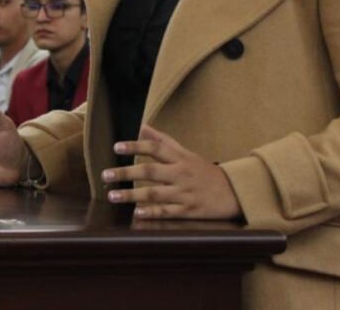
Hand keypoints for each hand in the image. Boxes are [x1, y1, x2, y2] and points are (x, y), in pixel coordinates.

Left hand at [100, 124, 241, 219]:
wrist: (234, 192)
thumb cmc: (205, 172)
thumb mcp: (187, 153)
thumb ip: (164, 141)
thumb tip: (143, 126)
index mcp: (181, 158)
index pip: (155, 148)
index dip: (135, 146)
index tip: (116, 147)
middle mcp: (182, 174)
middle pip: (150, 171)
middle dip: (126, 173)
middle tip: (105, 174)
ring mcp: (185, 193)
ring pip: (154, 193)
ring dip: (132, 195)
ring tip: (113, 196)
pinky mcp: (190, 211)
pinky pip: (168, 212)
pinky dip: (152, 213)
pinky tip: (137, 213)